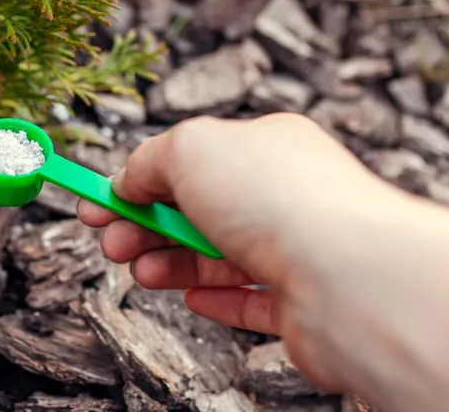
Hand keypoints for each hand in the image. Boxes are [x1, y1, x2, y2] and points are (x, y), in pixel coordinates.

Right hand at [77, 113, 415, 392]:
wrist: (352, 277)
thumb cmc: (284, 201)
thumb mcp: (191, 148)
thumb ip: (151, 160)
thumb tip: (129, 179)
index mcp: (268, 144)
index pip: (192, 158)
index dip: (138, 180)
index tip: (96, 202)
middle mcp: (288, 193)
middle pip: (200, 209)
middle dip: (147, 225)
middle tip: (109, 242)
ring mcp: (299, 250)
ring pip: (220, 256)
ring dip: (170, 261)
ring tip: (140, 271)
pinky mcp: (304, 304)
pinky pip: (252, 302)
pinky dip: (216, 298)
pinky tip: (191, 298)